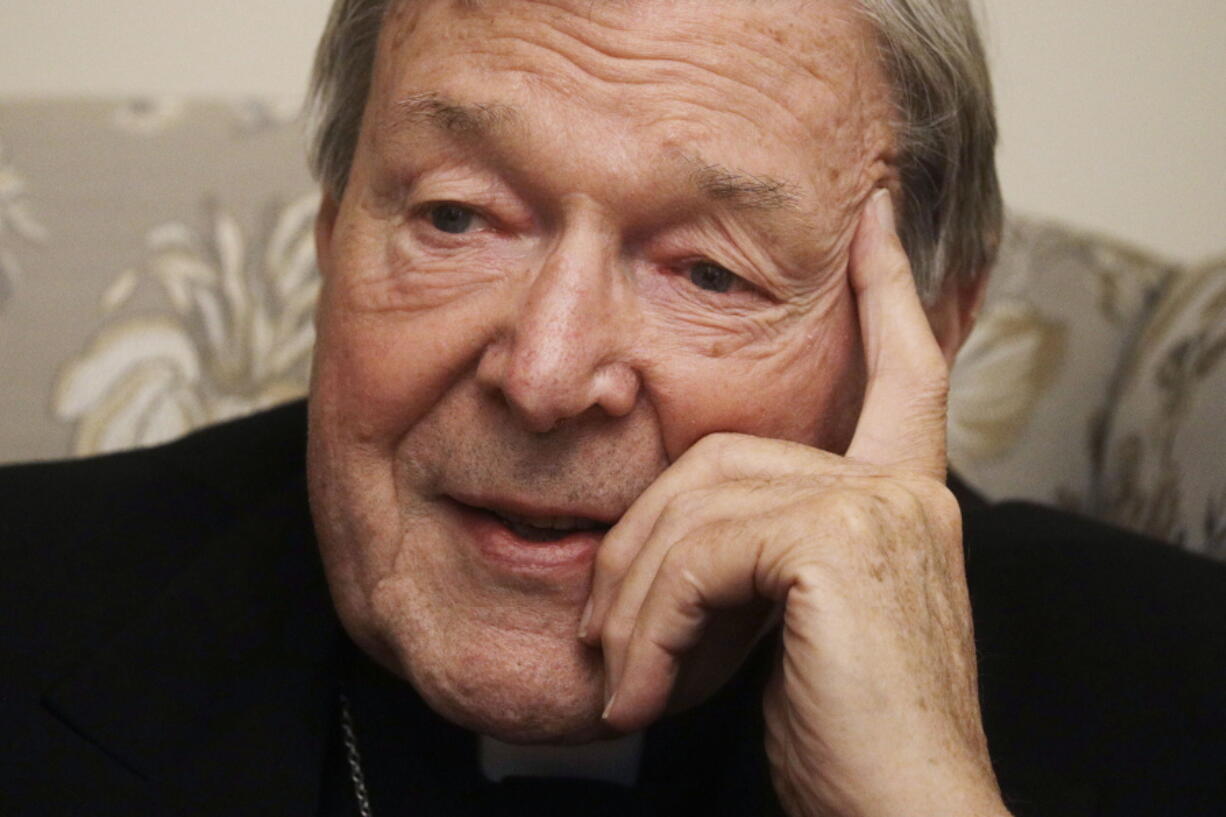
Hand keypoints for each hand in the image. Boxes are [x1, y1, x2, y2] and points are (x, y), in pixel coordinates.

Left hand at [579, 191, 1010, 816]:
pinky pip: (699, 556)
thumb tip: (657, 546)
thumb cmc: (849, 739)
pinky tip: (644, 691)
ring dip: (634, 600)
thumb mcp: (798, 629)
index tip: (877, 219)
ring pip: (697, 506)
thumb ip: (759, 557)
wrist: (904, 815)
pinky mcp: (838, 541)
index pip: (904, 370)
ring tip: (623, 679)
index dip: (889, 291)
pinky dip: (651, 627)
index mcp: (903, 497)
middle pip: (721, 460)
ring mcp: (878, 507)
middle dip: (642, 544)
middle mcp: (902, 487)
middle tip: (605, 634)